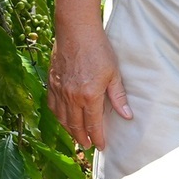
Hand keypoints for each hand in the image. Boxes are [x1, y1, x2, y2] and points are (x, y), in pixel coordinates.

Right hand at [47, 18, 130, 150]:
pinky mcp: (51, 82)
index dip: (98, 138)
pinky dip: (57, 116)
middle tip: (87, 146)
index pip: (93, 125)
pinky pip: (52, 105)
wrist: (76, 32)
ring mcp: (59, 90)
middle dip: (82, 138)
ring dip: (69, 130)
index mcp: (89, 96)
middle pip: (76, 125)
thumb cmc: (98, 50)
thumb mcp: (114, 74)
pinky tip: (62, 118)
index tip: (102, 146)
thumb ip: (118, 97)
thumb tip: (127, 115)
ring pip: (62, 118)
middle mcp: (72, 97)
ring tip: (75, 136)